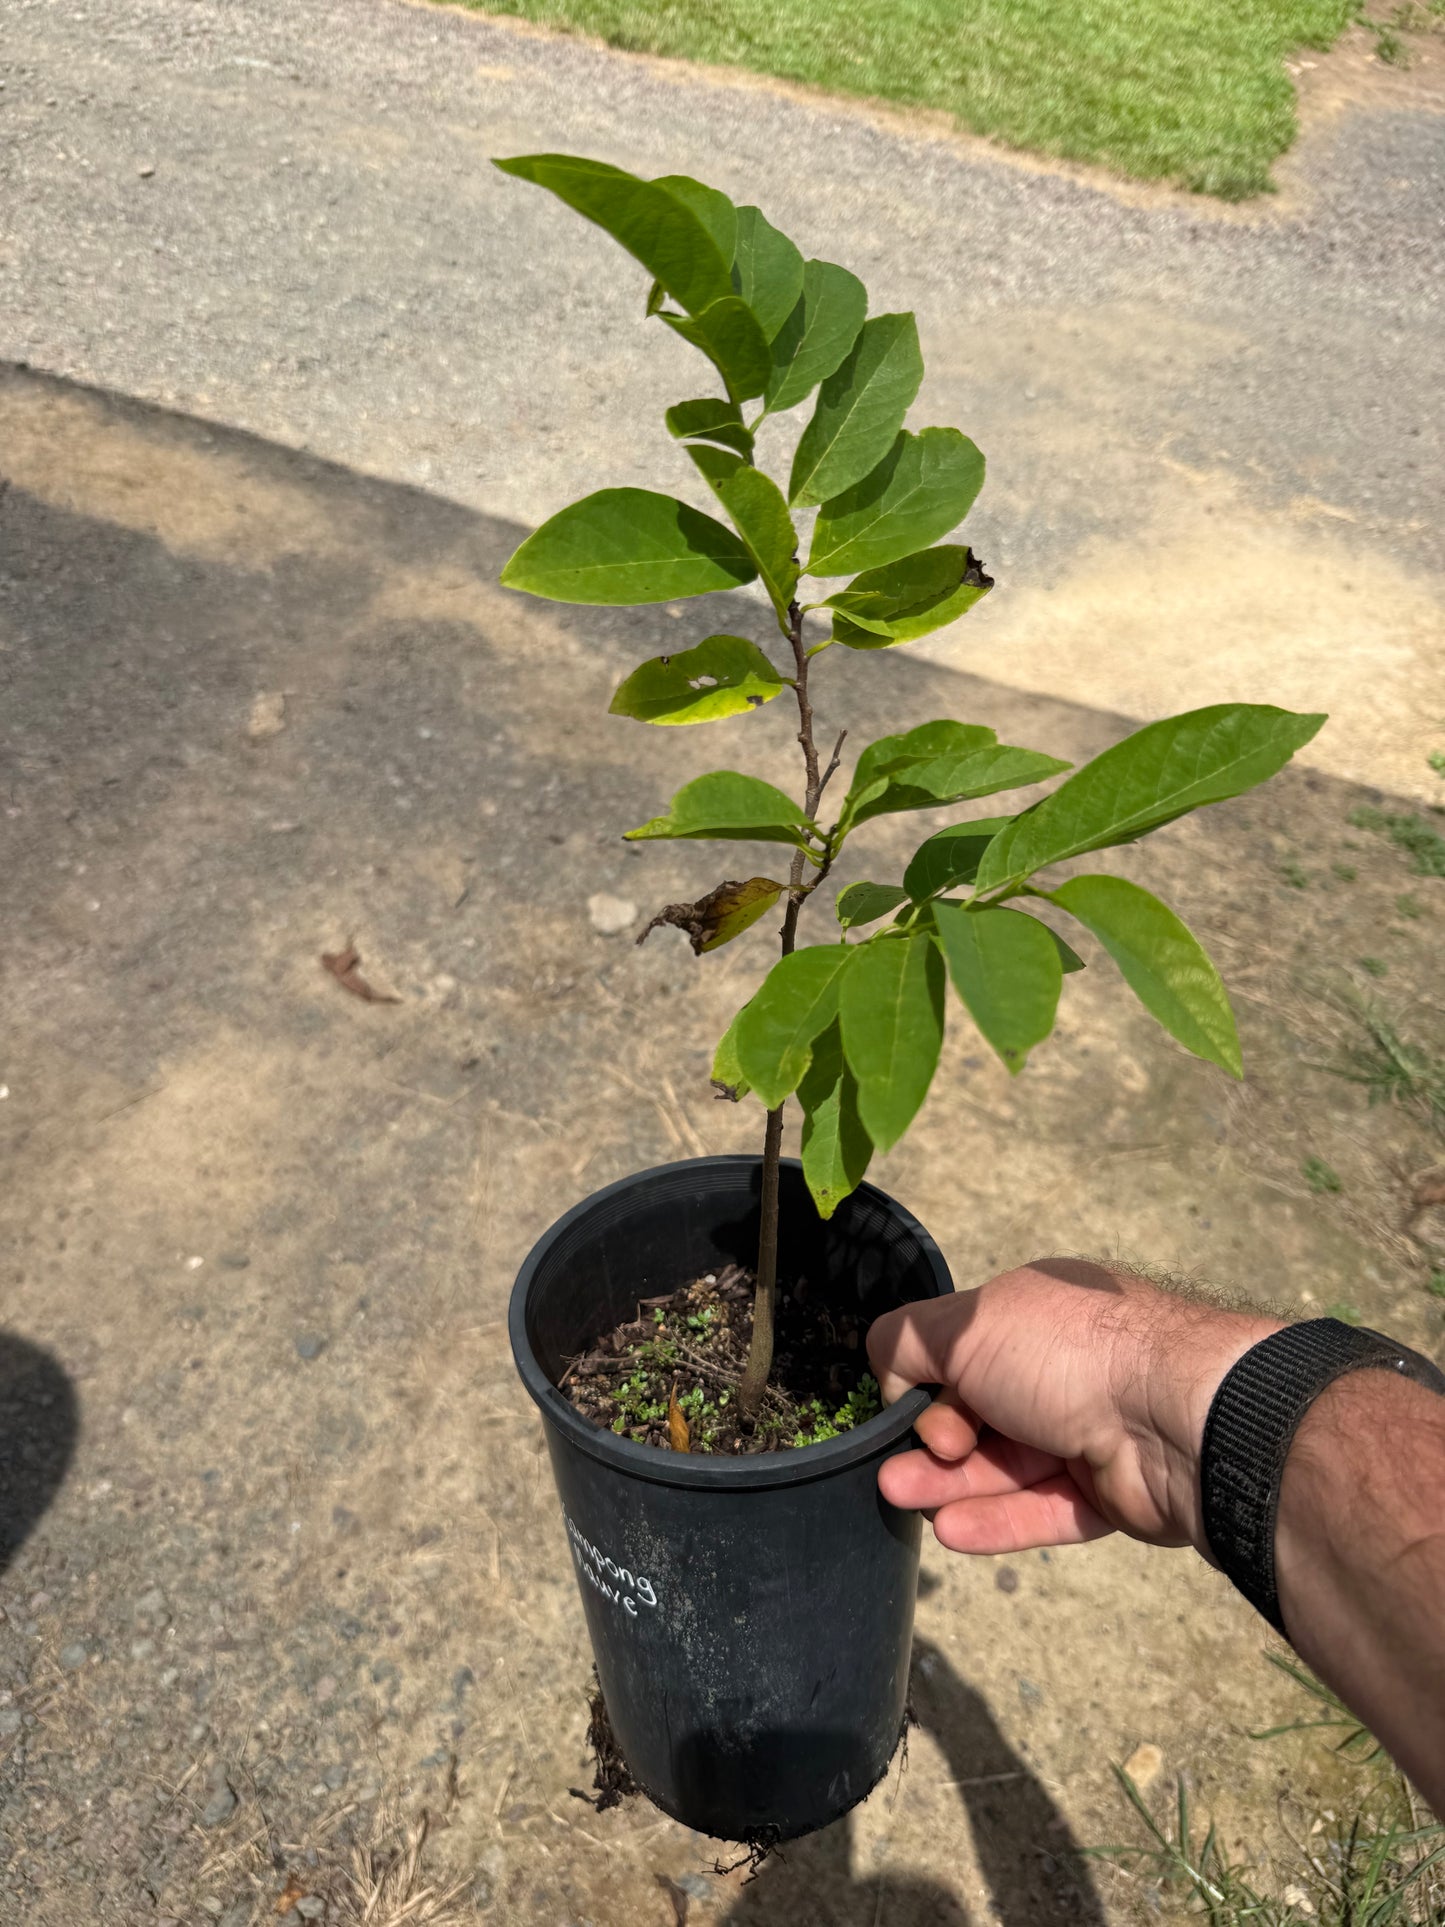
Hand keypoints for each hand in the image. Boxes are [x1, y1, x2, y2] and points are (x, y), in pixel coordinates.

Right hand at [867, 1260, 1279, 1555]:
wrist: (1175, 1417)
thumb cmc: (1066, 1354)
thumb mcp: (964, 1324)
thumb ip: (907, 1340)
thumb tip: (890, 1375)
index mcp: (1036, 1315)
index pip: (964, 1351)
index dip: (928, 1383)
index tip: (909, 1407)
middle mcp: (1064, 1369)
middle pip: (980, 1413)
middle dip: (931, 1443)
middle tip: (897, 1470)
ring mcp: (1090, 1432)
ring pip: (1007, 1465)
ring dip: (950, 1484)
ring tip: (899, 1499)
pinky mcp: (1111, 1493)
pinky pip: (1044, 1509)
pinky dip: (997, 1519)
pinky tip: (950, 1531)